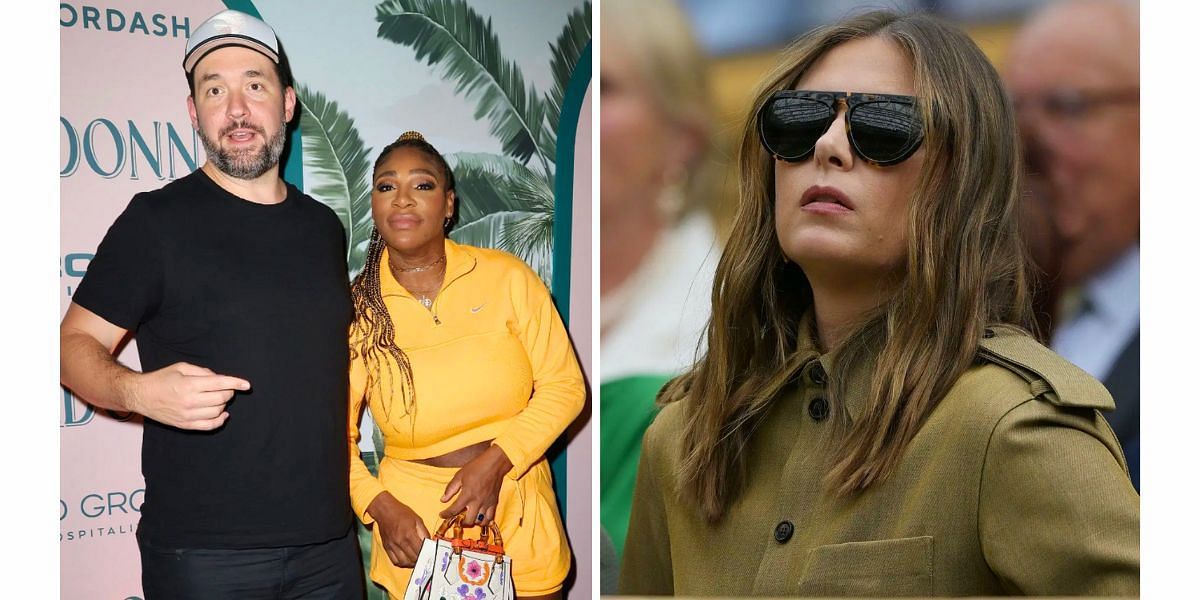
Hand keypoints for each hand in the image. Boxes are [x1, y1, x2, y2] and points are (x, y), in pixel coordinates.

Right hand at [126, 362, 249, 429]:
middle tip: (224, 387)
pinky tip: (223, 413)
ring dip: (223, 403)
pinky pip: (209, 426)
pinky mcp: (185, 424)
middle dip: (228, 391)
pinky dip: (220, 420)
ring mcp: (187, 415)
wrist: (141, 395)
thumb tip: (220, 378)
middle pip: (221, 398)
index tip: (247, 384)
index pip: (220, 384)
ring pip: (218, 411)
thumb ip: (203, 372)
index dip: (236, 383)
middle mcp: (189, 401)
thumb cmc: (161, 379)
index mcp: (189, 385)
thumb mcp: (181, 367)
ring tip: (216, 397)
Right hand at [367, 492, 429, 566]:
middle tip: (425, 558)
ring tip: (416, 560)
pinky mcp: (386, 547)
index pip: (420, 550)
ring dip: (411, 564)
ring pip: (403, 562)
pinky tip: (407, 560)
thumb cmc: (402, 513)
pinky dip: (402, 563)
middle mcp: (400, 541)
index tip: (431, 554)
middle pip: (413, 558)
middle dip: (421, 559)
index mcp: (409, 533)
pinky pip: (394, 561)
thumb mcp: (417, 519)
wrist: (384, 510)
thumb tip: (430, 543)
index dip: (427, 554)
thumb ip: (424, 532)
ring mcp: (392, 545)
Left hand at [439, 445, 512, 526]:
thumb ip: (451, 489)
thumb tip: (443, 500)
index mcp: (467, 495)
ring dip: (473, 521)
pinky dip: (485, 520)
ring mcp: (487, 503)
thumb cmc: (477, 467)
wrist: (495, 464)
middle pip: (468, 521)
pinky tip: (481, 517)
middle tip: (458, 519)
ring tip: (469, 517)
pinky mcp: (494, 503)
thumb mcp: (459, 475)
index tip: (442, 515)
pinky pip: (490, 518)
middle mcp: (477, 502)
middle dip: (461, 522)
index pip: (454, 510)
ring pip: (480, 522)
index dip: (446, 514)